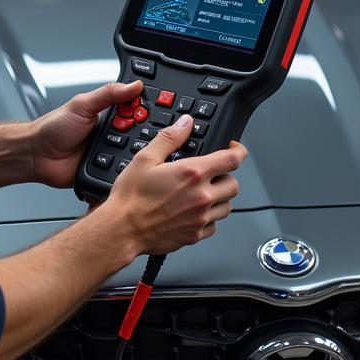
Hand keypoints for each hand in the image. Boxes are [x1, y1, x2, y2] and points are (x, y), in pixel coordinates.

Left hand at [28, 80, 143, 188]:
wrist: (36, 155)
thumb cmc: (52, 128)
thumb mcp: (82, 104)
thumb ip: (108, 94)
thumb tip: (133, 84)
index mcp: (108, 114)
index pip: (134, 109)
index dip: (146, 108)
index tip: (160, 107)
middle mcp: (111, 133)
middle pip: (139, 132)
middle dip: (145, 131)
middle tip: (147, 130)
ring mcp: (109, 153)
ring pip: (133, 153)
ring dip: (135, 152)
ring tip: (141, 149)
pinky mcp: (105, 172)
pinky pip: (121, 171)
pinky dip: (124, 170)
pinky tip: (128, 166)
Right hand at [104, 115, 246, 254]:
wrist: (122, 229)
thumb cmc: (131, 197)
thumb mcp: (145, 158)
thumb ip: (169, 138)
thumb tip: (185, 124)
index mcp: (192, 173)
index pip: (232, 159)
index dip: (238, 150)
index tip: (234, 148)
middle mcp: (201, 196)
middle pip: (234, 184)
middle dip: (226, 176)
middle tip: (213, 174)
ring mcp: (200, 218)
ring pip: (227, 206)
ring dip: (220, 197)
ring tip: (203, 193)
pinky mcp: (194, 235)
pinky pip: (214, 226)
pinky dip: (209, 218)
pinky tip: (194, 212)